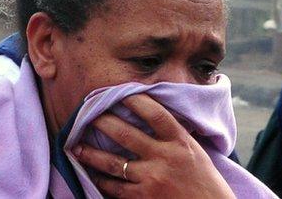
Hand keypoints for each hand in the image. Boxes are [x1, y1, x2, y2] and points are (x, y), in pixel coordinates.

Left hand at [74, 94, 234, 198]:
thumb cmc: (205, 182)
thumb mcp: (195, 152)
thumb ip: (174, 137)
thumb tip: (151, 118)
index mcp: (180, 142)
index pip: (155, 113)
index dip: (136, 100)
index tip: (120, 93)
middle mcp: (165, 157)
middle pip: (125, 134)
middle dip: (102, 122)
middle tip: (87, 115)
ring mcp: (152, 179)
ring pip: (113, 163)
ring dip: (91, 153)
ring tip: (76, 146)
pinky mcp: (144, 198)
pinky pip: (115, 188)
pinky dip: (100, 179)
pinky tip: (90, 173)